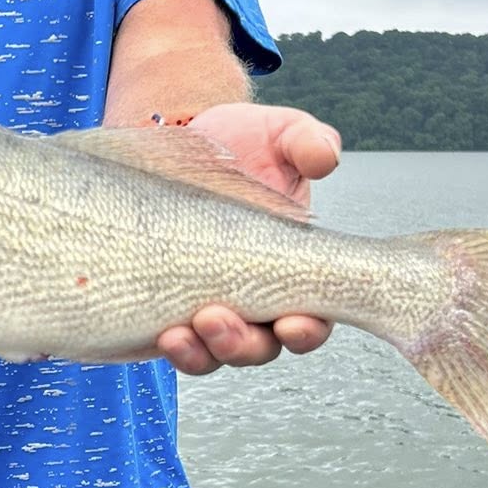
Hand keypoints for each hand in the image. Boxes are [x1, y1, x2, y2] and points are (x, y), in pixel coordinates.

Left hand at [155, 103, 341, 374]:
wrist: (183, 142)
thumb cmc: (246, 143)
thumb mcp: (280, 134)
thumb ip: (307, 143)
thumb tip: (323, 155)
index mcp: (294, 271)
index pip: (313, 317)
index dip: (307, 328)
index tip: (293, 321)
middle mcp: (259, 302)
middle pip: (261, 347)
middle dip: (243, 343)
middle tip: (216, 318)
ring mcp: (214, 311)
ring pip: (216, 353)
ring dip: (203, 351)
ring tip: (180, 332)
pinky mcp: (171, 311)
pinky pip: (179, 346)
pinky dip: (175, 348)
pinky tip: (164, 333)